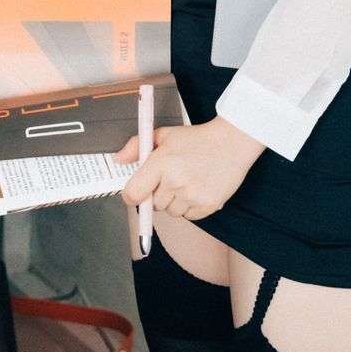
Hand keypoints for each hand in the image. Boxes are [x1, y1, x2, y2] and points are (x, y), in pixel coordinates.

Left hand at [116, 118, 262, 221]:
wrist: (232, 142)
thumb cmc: (197, 139)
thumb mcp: (164, 135)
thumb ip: (137, 146)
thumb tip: (118, 160)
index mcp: (161, 164)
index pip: (133, 194)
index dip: (132, 196)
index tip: (137, 193)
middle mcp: (175, 182)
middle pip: (153, 205)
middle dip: (158, 194)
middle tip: (171, 178)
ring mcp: (192, 195)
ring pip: (171, 212)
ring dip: (174, 202)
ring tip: (187, 182)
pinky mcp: (208, 205)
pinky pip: (189, 217)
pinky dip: (190, 208)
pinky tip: (197, 189)